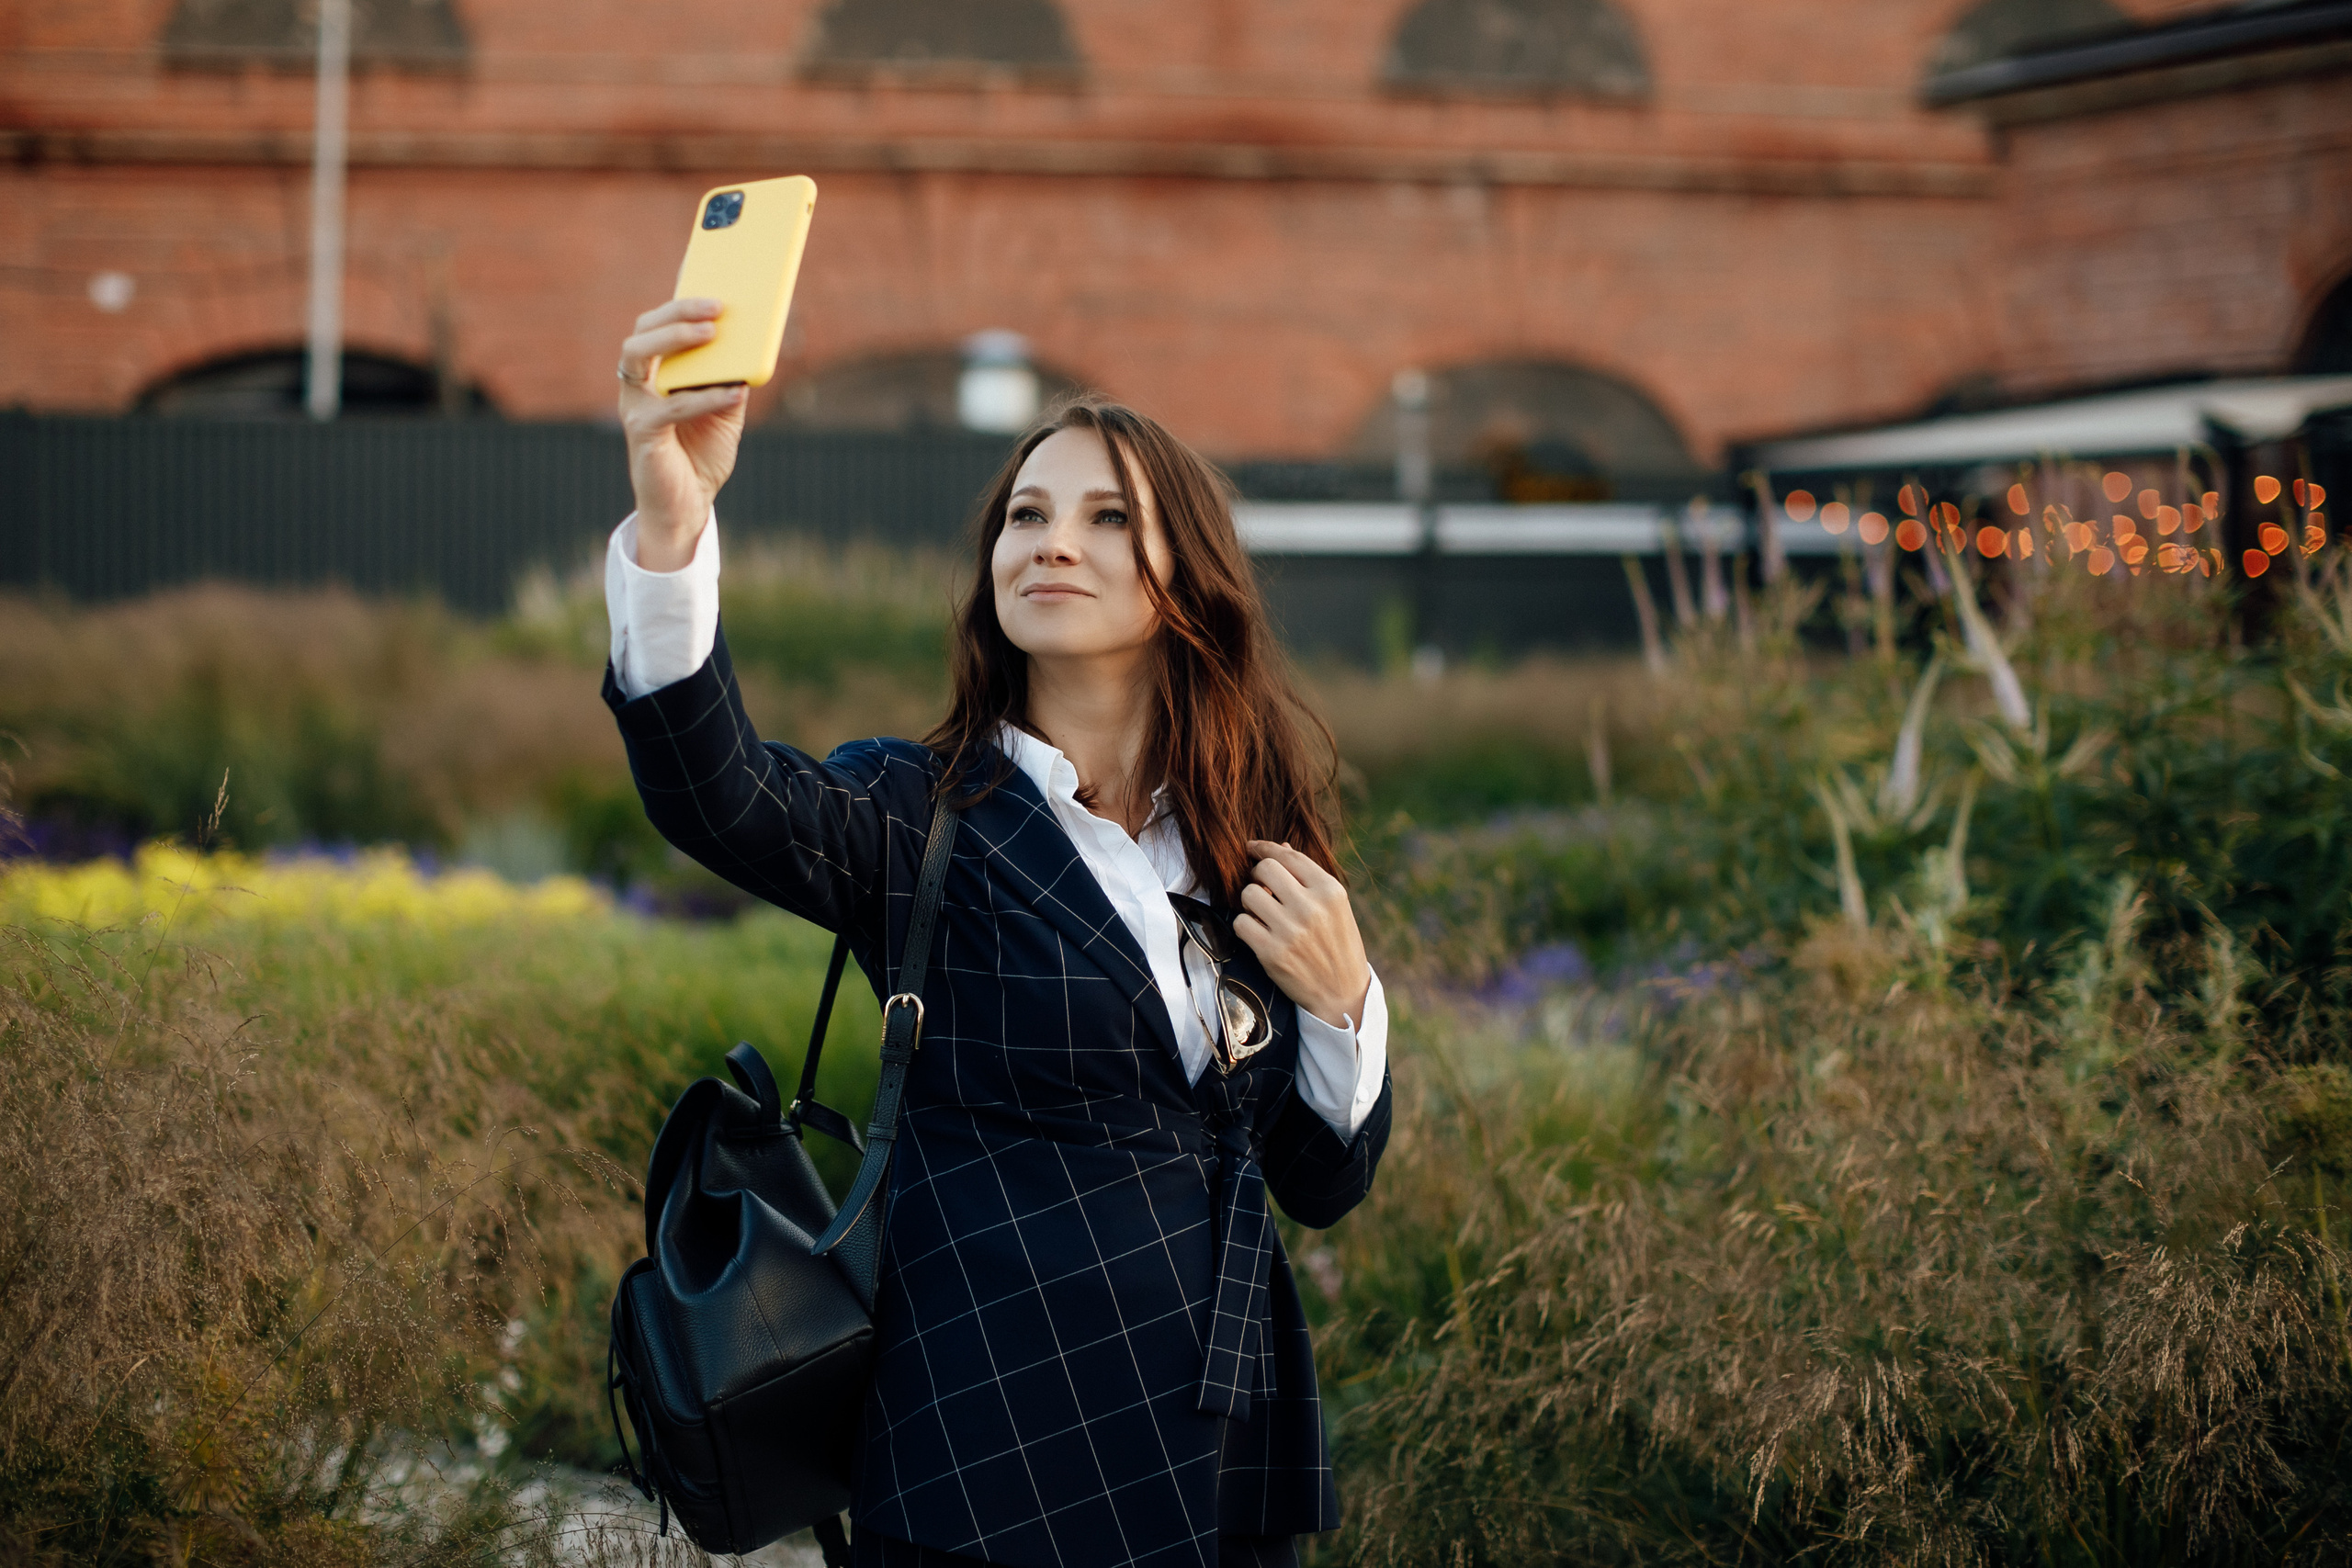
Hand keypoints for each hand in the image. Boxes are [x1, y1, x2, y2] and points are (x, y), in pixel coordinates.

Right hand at [617, 297, 747, 569]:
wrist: (687, 506)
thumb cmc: (702, 455)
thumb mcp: (726, 412)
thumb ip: (732, 380)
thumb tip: (752, 348)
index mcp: (656, 373)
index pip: (660, 324)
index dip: (679, 298)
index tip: (706, 272)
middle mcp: (638, 383)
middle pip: (644, 330)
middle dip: (678, 311)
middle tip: (717, 305)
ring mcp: (635, 405)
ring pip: (638, 354)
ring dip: (674, 338)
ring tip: (711, 332)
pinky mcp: (641, 432)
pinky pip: (671, 406)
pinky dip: (703, 397)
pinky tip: (733, 392)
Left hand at [1233, 840, 1370, 1030]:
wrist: (1341, 993)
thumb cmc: (1337, 945)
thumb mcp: (1335, 907)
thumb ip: (1308, 877)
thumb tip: (1281, 847)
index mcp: (1330, 891)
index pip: (1289, 856)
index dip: (1265, 848)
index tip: (1253, 848)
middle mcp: (1311, 907)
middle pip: (1265, 869)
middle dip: (1257, 875)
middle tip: (1262, 887)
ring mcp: (1290, 931)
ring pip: (1249, 894)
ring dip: (1250, 901)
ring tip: (1262, 913)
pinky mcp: (1272, 953)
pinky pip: (1241, 923)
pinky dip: (1245, 925)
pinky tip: (1258, 932)